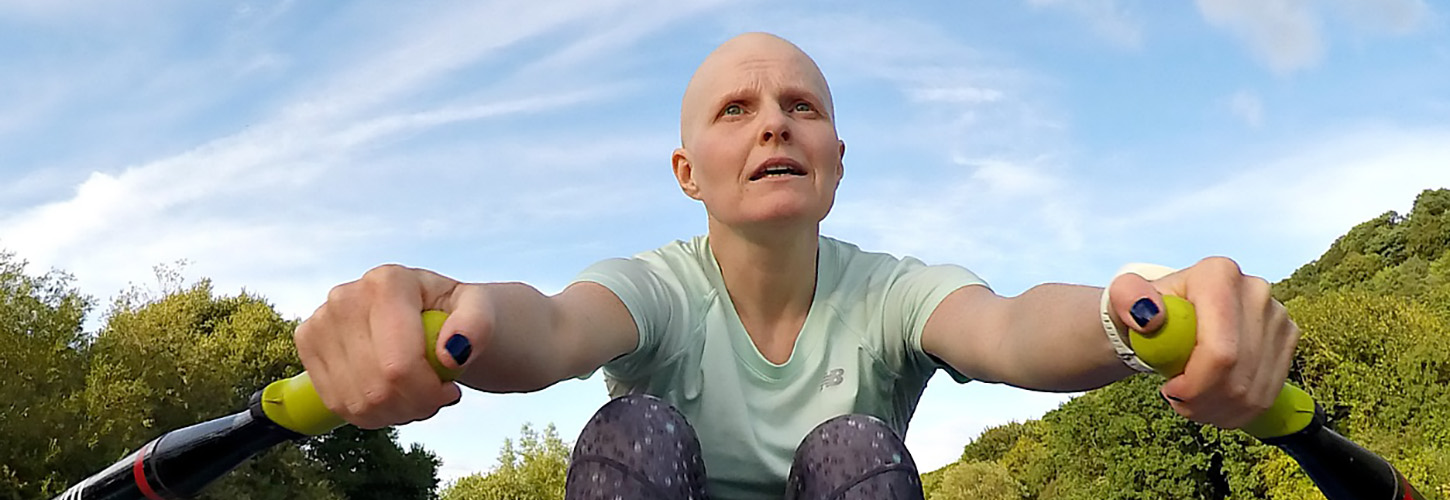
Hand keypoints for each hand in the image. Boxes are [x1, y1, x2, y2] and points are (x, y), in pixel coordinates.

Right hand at [294, 264, 491, 428]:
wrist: (426, 313)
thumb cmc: (454, 312)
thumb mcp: (479, 310)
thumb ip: (478, 325)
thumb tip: (453, 351)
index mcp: (389, 282)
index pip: (398, 365)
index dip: (427, 392)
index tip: (450, 390)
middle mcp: (346, 296)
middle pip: (378, 388)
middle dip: (415, 405)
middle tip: (435, 396)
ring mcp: (321, 320)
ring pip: (357, 402)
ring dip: (395, 412)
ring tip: (415, 394)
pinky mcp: (307, 344)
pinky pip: (337, 404)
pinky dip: (370, 414)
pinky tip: (390, 396)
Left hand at [1107, 257, 1299, 428]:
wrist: (1169, 317)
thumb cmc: (1145, 310)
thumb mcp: (1124, 298)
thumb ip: (1126, 300)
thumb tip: (1149, 315)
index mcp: (1218, 275)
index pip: (1220, 352)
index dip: (1195, 384)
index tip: (1169, 391)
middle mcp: (1257, 291)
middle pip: (1238, 375)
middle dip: (1203, 402)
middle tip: (1177, 402)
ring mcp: (1278, 316)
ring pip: (1254, 392)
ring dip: (1217, 411)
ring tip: (1190, 404)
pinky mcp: (1287, 340)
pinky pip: (1268, 395)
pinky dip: (1236, 412)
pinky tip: (1212, 405)